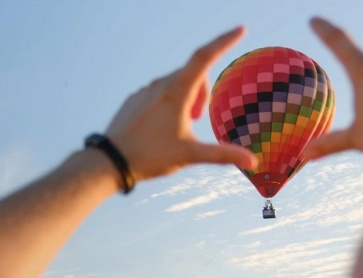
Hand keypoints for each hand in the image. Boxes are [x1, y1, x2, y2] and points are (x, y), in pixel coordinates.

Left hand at [105, 27, 257, 181]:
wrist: (110, 161)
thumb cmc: (150, 157)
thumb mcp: (190, 155)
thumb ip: (222, 154)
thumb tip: (252, 161)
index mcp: (176, 91)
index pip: (205, 57)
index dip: (224, 41)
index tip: (241, 30)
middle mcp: (159, 85)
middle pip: (193, 75)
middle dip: (203, 92)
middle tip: (200, 119)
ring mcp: (144, 91)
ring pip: (175, 83)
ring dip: (187, 97)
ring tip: (183, 125)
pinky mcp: (134, 100)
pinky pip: (158, 92)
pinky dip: (170, 102)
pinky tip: (163, 126)